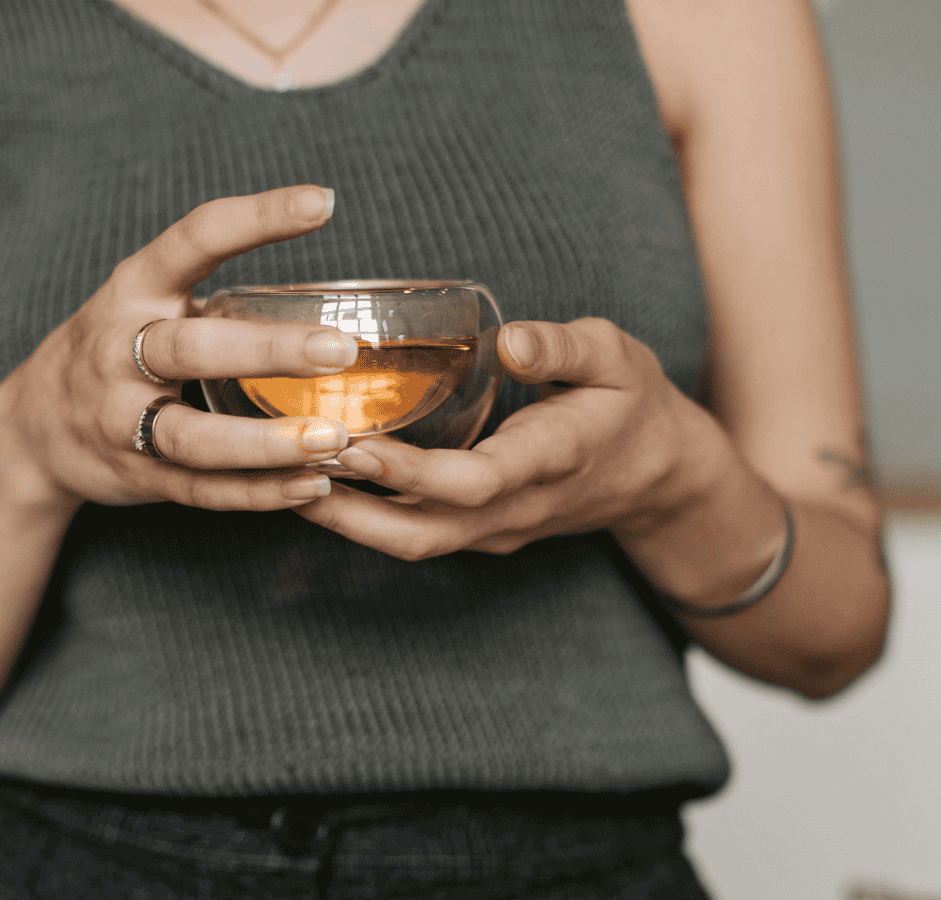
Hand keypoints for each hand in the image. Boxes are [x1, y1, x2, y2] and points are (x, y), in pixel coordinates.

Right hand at [2, 185, 358, 510]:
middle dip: (269, 349)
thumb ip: (222, 304)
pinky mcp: (136, 475)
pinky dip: (258, 492)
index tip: (322, 202)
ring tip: (334, 440)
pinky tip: (311, 485)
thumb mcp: (149, 306)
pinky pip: (200, 489)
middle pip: (192, 349)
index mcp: (135, 291)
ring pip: (193, 436)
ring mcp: (121, 419)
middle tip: (340, 349)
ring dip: (266, 441)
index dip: (257, 218)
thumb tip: (334, 303)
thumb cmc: (117, 351)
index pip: (195, 240)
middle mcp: (118, 351)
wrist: (32, 429)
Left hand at [294, 317, 723, 560]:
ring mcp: (497, 532)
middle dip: (350, 508)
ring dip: (345, 520)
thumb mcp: (617, 357)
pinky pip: (416, 535)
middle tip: (286, 459)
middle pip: (423, 532)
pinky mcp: (480, 533)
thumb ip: (563, 347)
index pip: (474, 481)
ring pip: (411, 544)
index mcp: (552, 462)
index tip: (349, 443)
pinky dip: (363, 518)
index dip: (408, 471)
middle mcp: (517, 509)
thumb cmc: (631, 403)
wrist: (659, 475)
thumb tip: (507, 339)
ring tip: (281, 475)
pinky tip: (317, 480)